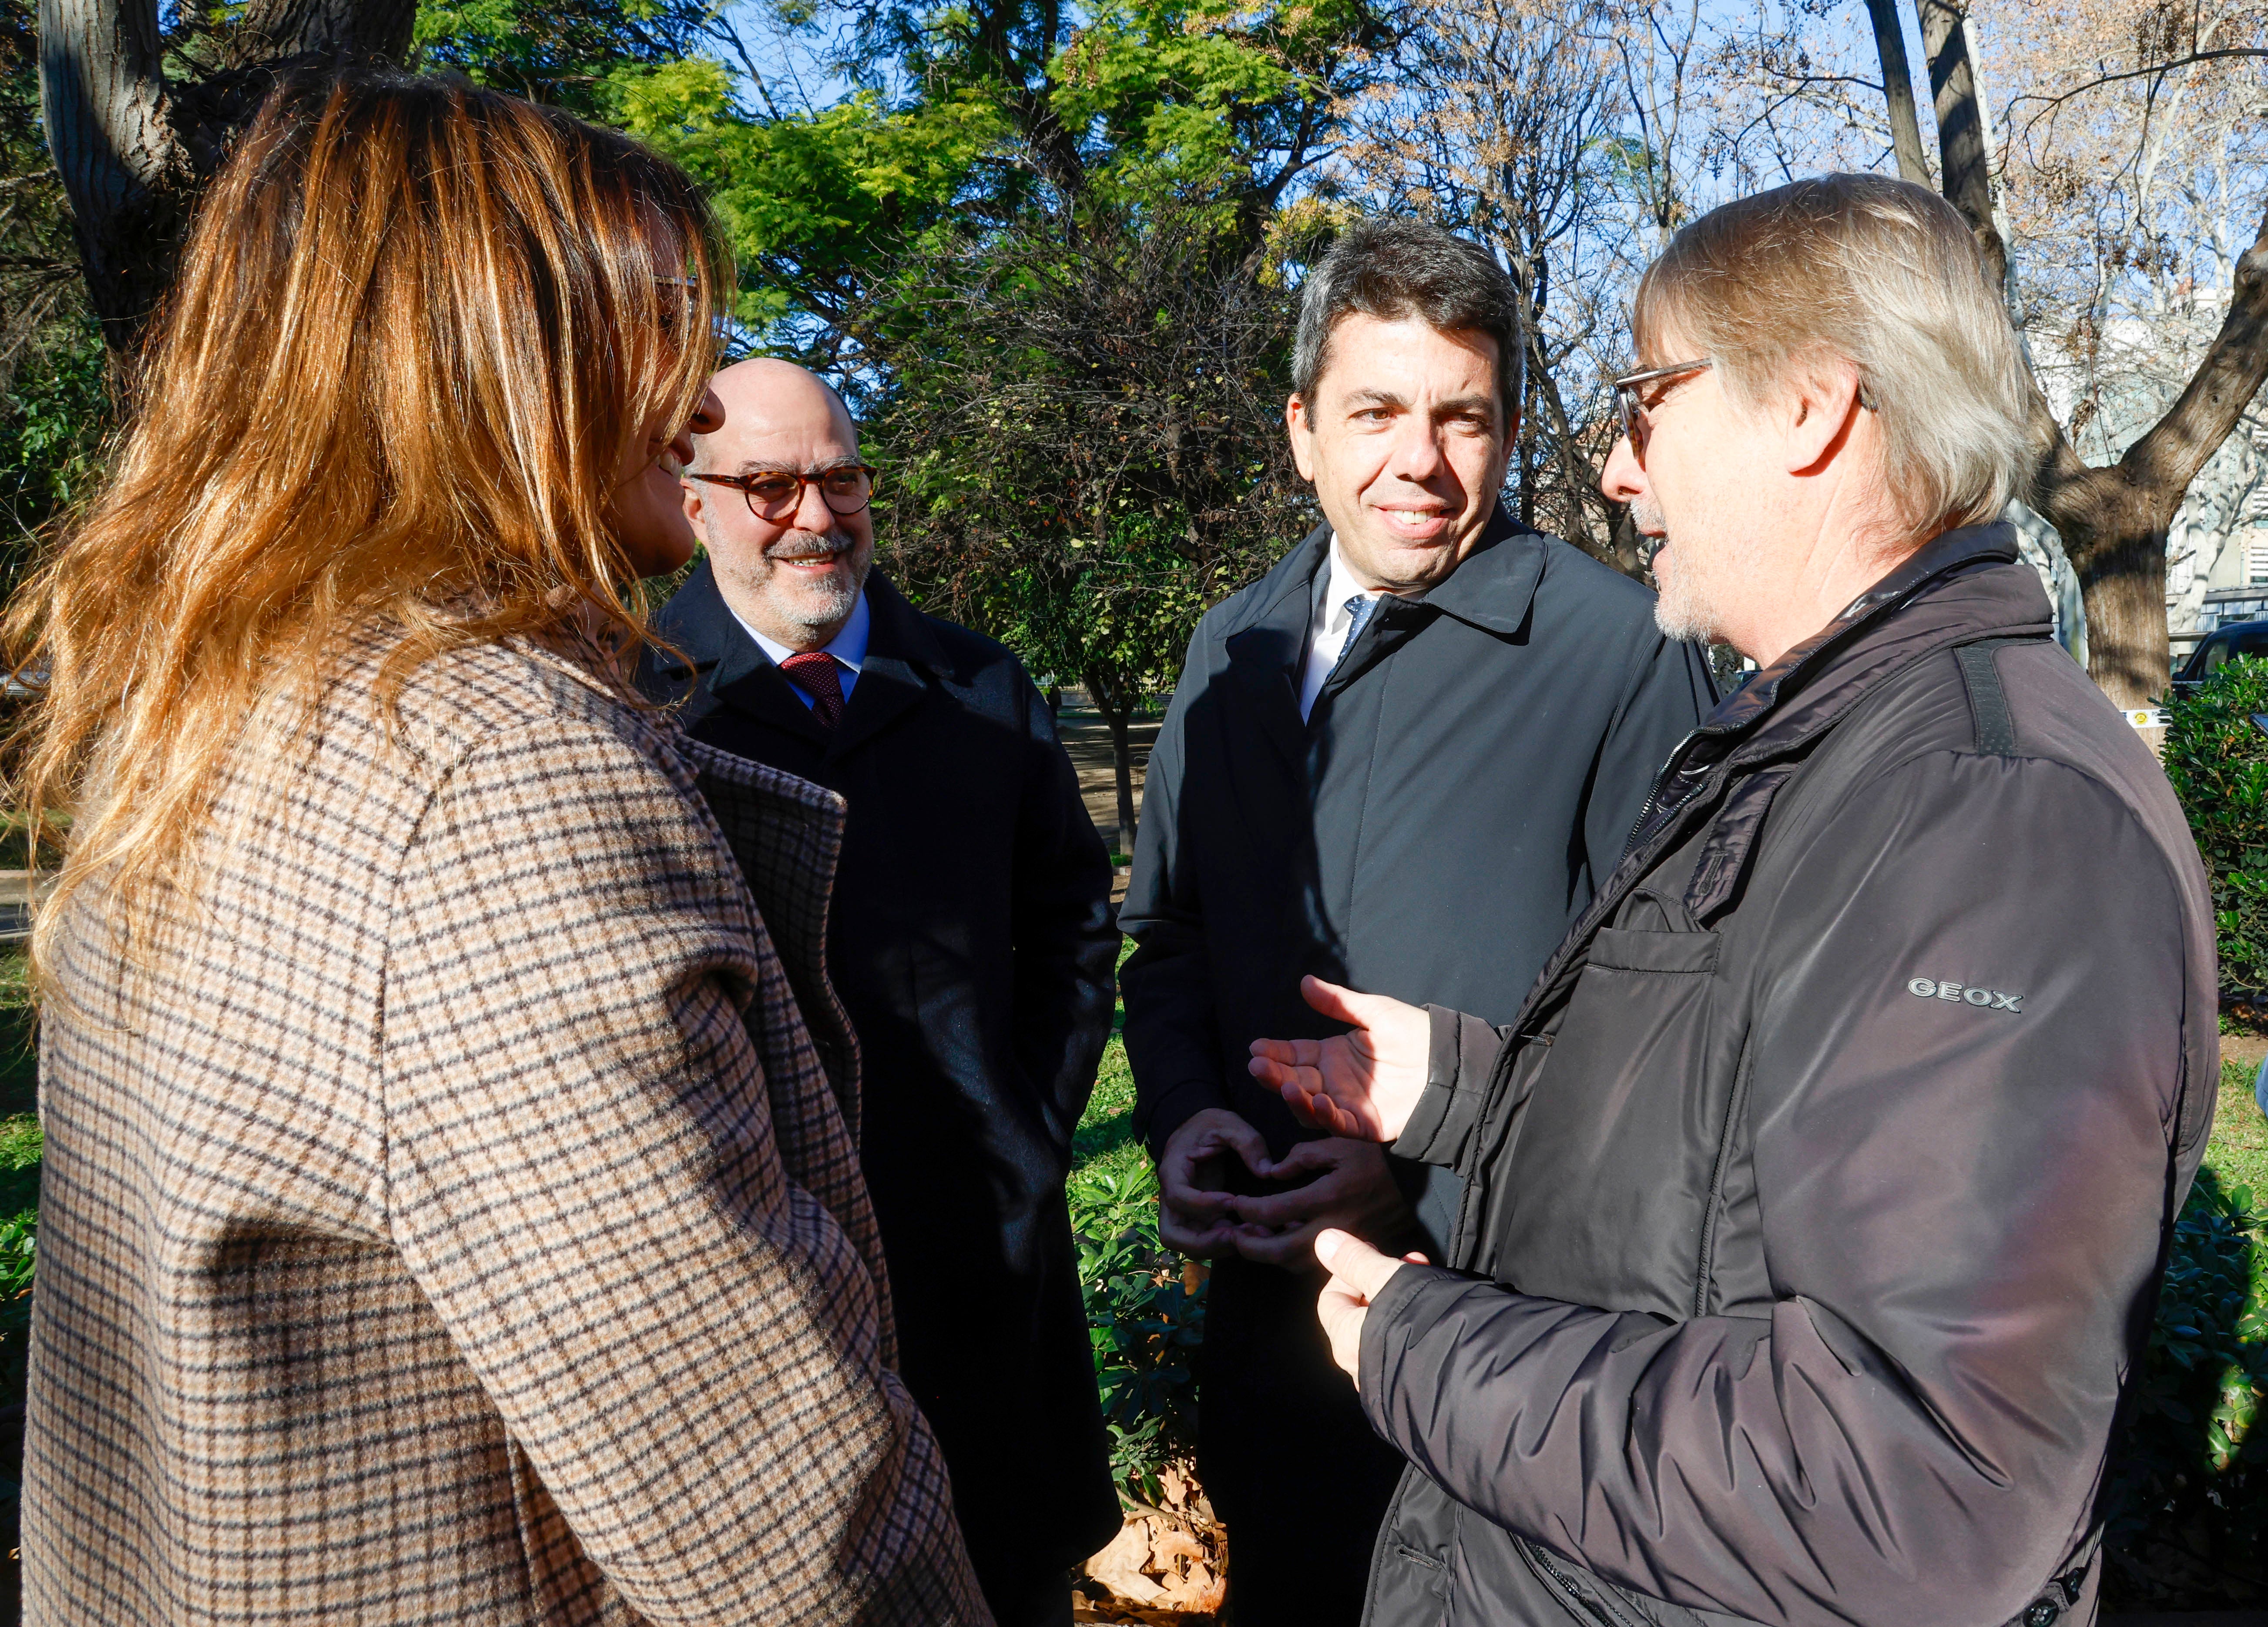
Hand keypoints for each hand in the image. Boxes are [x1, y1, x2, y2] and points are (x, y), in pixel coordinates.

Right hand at [1157, 1108, 1272, 1258]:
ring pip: (1187, 1244)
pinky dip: (1225, 1243)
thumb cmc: (1208, 1125)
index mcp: (1173, 1170)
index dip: (1203, 1204)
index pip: (1179, 1198)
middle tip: (1237, 1236)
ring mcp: (1184, 1211)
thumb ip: (1248, 1142)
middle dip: (1204, 1243)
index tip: (1233, 1201)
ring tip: (1250, 1236)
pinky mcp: (1198, 1217)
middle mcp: (1172, 1196)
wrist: (1196, 1128)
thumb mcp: (1228, 1123)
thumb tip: (1267, 1171)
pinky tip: (1252, 1233)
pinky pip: (1204, 1240)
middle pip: (1172, 1234)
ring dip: (1216, 1247)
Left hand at [1224, 1137, 1414, 1268]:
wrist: (1415, 1184)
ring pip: (1297, 1263)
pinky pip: (1315, 1264)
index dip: (1247, 1210)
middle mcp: (1333, 1227)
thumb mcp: (1338, 1144)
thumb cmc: (1374, 1158)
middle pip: (1281, 1250)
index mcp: (1326, 1197)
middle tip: (1232, 1235)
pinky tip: (1281, 1241)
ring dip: (1270, 1255)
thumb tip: (1273, 1173)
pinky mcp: (1351, 1252)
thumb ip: (1302, 1156)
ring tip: (1252, 1239)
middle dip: (1250, 1247)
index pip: (1274, 1212)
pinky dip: (1292, 1257)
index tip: (1234, 1203)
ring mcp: (1343, 1245)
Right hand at [1246, 975, 1429, 1142]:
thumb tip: (1304, 982)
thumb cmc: (1414, 1034)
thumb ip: (1338, 1002)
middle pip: (1295, 1081)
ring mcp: (1347, 1105)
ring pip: (1309, 1107)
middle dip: (1273, 1075)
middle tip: (1256, 1066)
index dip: (1274, 1053)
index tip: (1255, 1048)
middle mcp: (1334, 1082)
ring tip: (1285, 1085)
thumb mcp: (1373, 1012)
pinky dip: (1326, 1116)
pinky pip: (1339, 1124)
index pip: (1294, 1055)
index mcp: (1332, 1056)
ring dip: (1294, 1098)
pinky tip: (1318, 1102)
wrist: (1448, 1061)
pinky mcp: (1365, 1124)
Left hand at [1315, 1228, 1425, 1382]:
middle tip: (1413, 1260)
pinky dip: (1415, 1323)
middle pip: (1360, 1311)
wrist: (1478, 1373)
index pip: (1331, 1299)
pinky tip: (1438, 1311)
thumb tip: (1323, 1240)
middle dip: (1384, 1277)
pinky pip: (1405, 1346)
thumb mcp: (1390, 1281)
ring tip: (1430, 1279)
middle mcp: (1360, 1366)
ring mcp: (1388, 1378)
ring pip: (1385, 1326)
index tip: (1374, 1250)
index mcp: (1346, 1340)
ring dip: (1403, 1297)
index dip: (1349, 1269)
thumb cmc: (1428, 1323)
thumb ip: (1357, 1261)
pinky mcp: (1414, 1384)